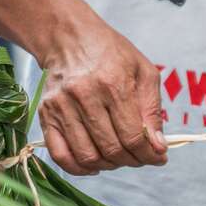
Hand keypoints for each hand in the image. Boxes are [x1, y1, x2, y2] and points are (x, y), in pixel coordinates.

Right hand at [37, 13, 167, 175]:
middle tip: (140, 157)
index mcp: (113, 83)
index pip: (133, 136)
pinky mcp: (46, 115)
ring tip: (119, 157)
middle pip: (112, 149)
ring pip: (88, 156)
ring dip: (109, 165)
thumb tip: (158, 147)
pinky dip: (79, 168)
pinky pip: (60, 155)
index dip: (149, 154)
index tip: (157, 157)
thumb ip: (153, 111)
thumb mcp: (143, 72)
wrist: (69, 38)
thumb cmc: (111, 53)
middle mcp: (84, 96)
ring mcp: (62, 107)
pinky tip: (94, 163)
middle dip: (132, 160)